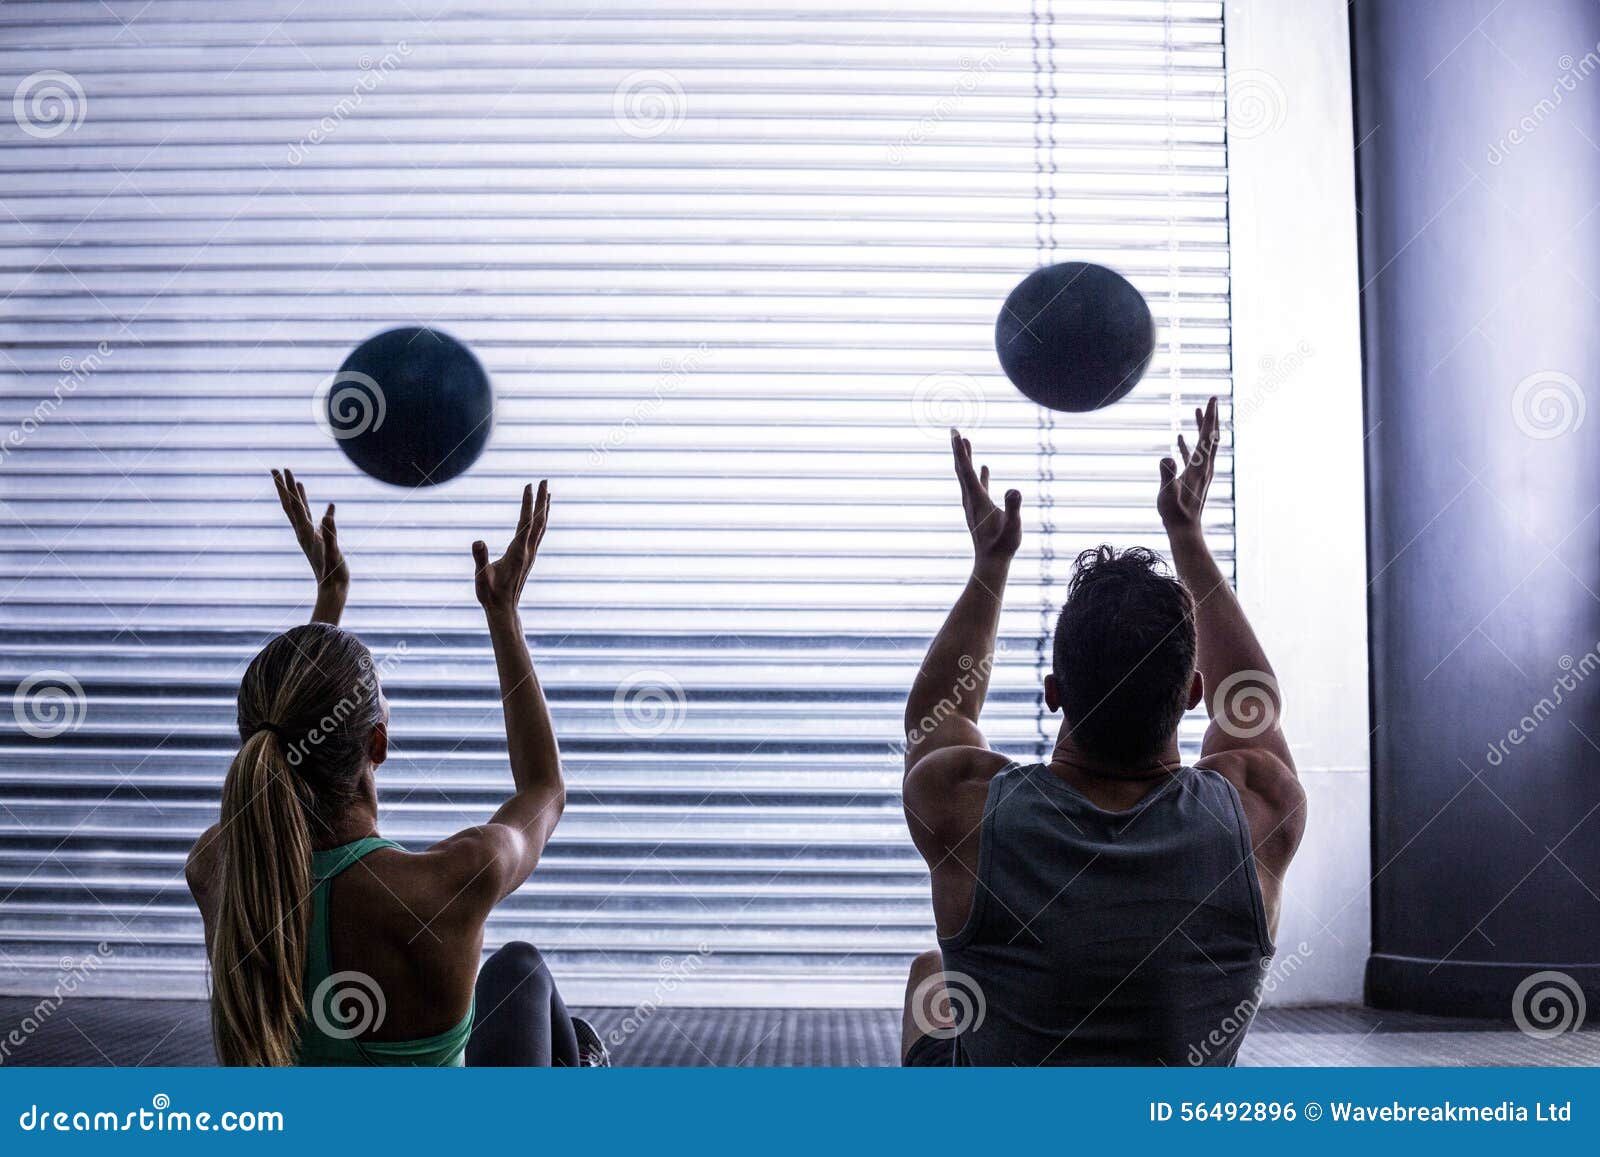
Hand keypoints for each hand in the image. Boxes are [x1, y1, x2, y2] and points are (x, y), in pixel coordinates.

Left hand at [273, 468, 346, 591]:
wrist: (332, 589)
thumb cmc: (333, 573)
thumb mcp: (333, 553)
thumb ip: (330, 535)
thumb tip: (327, 516)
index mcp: (306, 532)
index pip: (294, 505)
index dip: (290, 488)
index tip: (284, 471)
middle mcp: (304, 532)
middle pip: (290, 505)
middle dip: (284, 487)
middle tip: (277, 469)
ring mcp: (310, 536)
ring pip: (301, 511)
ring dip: (297, 495)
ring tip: (294, 480)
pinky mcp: (319, 540)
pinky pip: (315, 521)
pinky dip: (318, 510)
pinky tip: (326, 506)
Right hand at [473, 481, 549, 619]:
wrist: (503, 609)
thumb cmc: (490, 594)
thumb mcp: (481, 577)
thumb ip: (480, 559)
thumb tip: (478, 541)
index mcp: (518, 552)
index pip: (525, 522)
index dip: (527, 503)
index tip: (529, 485)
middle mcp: (528, 551)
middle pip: (539, 521)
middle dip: (541, 499)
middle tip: (544, 479)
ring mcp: (530, 554)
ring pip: (542, 527)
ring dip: (545, 508)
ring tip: (547, 492)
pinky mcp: (529, 557)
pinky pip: (539, 534)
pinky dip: (541, 520)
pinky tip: (541, 516)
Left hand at [950, 428, 1021, 567]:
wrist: (992, 562)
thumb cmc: (1003, 545)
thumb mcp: (1012, 526)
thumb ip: (1013, 508)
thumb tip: (1014, 490)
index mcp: (977, 499)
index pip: (965, 470)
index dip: (960, 451)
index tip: (955, 434)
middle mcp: (971, 500)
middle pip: (961, 469)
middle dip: (958, 450)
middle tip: (954, 430)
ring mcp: (974, 504)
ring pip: (967, 476)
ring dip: (965, 458)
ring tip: (965, 442)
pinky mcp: (980, 509)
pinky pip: (977, 486)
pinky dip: (978, 474)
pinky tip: (984, 467)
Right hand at [1158, 396, 1219, 534]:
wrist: (1184, 529)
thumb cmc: (1174, 513)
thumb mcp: (1167, 493)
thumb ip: (1166, 474)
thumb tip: (1166, 457)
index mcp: (1199, 466)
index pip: (1206, 435)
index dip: (1209, 416)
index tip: (1212, 398)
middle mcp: (1204, 466)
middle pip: (1211, 436)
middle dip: (1211, 416)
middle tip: (1212, 399)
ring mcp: (1200, 472)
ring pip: (1203, 444)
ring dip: (1201, 427)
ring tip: (1197, 411)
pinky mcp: (1194, 478)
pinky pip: (1193, 455)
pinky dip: (1189, 444)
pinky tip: (1181, 438)